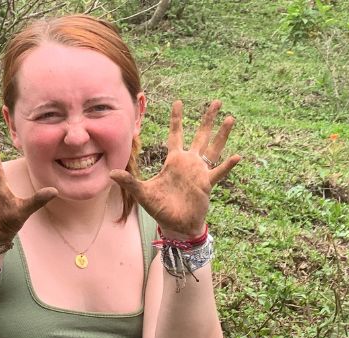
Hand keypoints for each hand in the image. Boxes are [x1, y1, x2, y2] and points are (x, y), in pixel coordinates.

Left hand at [110, 100, 239, 237]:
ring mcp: (199, 172)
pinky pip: (219, 172)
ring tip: (230, 118)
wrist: (175, 226)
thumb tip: (111, 173)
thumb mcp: (143, 194)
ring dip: (221, 135)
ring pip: (213, 149)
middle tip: (216, 101)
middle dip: (207, 119)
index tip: (178, 101)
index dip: (176, 119)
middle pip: (200, 136)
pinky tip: (237, 156)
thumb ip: (129, 182)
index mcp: (174, 161)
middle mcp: (189, 163)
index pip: (175, 135)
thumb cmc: (160, 209)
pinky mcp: (206, 184)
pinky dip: (227, 166)